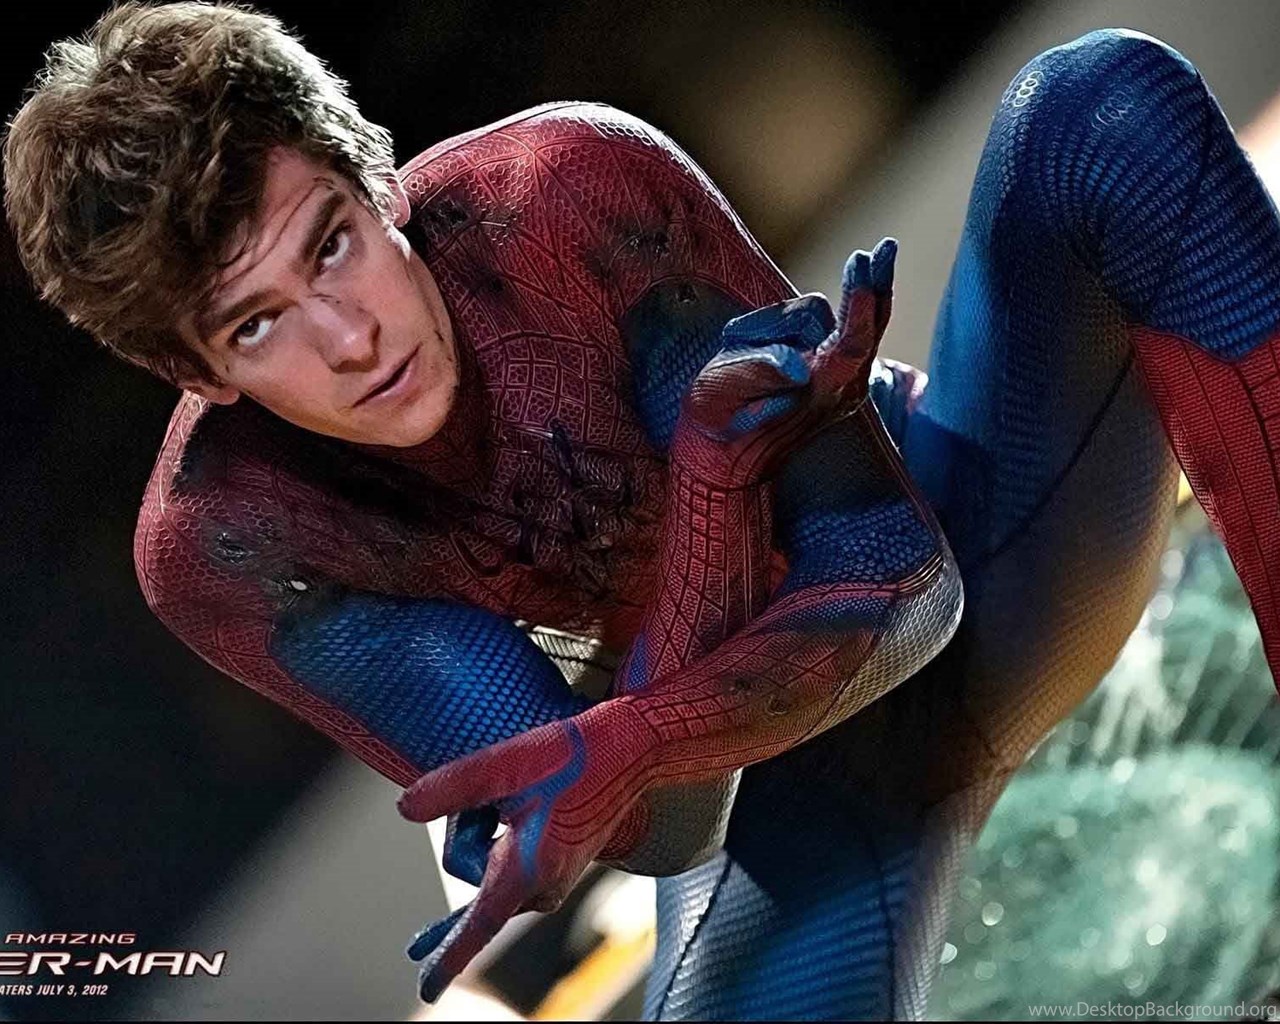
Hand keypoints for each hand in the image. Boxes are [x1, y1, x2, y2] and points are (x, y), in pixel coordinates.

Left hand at [398, 699, 656, 1001]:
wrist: (628, 751)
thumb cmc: (573, 758)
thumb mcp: (504, 764)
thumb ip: (450, 788)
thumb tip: (405, 809)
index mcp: (528, 871)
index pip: (478, 927)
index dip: (447, 959)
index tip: (426, 992)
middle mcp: (541, 886)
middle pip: (469, 869)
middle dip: (470, 827)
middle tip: (504, 790)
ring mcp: (550, 879)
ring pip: (487, 861)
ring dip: (489, 823)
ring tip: (525, 790)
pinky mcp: (554, 865)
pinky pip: (507, 861)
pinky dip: (495, 840)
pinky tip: (496, 830)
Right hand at [671, 238, 896, 487]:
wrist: (722, 457)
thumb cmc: (718, 415)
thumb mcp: (725, 387)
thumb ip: (759, 369)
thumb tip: (794, 364)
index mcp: (818, 390)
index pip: (851, 342)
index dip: (858, 303)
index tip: (861, 263)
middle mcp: (840, 388)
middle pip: (868, 327)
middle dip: (875, 285)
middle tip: (884, 247)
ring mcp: (841, 384)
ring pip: (829, 321)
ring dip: (788, 319)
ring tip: (737, 341)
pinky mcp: (833, 377)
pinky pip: (841, 333)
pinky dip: (813, 319)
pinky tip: (772, 328)